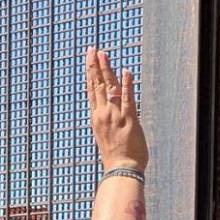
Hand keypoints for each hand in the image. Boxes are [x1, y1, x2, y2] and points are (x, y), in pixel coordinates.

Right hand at [85, 46, 148, 172]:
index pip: (92, 91)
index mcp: (97, 118)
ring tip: (104, 54)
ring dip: (107, 70)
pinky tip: (126, 72)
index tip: (89, 60)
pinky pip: (128, 99)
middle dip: (95, 65)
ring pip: (110, 88)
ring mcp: (115, 116)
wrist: (120, 170)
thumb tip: (107, 116)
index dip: (90, 74)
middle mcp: (103, 114)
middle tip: (93, 49)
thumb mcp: (105, 137)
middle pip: (98, 85)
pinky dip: (127, 85)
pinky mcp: (129, 120)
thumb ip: (106, 124)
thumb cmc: (115, 158)